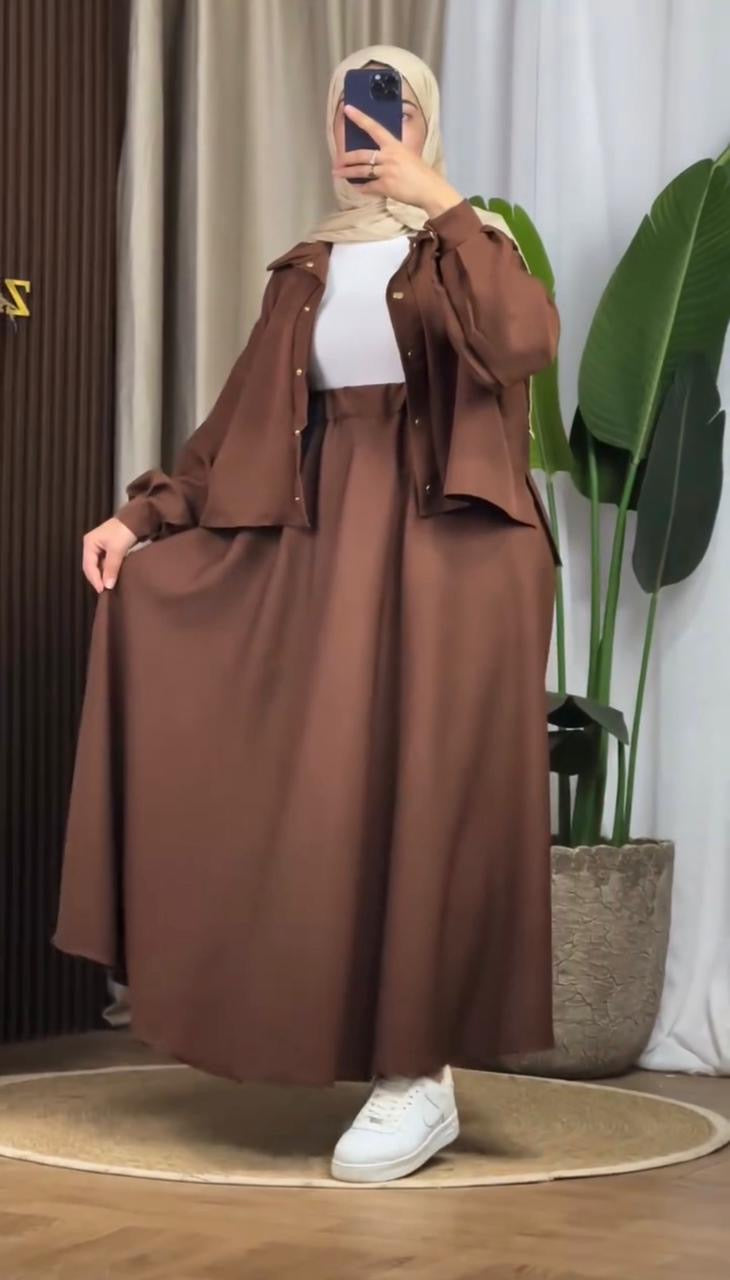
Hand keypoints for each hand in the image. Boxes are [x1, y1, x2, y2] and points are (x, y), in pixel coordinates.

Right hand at [82, 516, 138, 592]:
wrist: (137, 518)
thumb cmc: (124, 531)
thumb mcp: (117, 550)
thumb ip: (111, 568)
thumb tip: (107, 585)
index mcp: (89, 543)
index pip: (88, 566)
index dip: (95, 579)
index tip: (102, 590)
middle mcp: (92, 545)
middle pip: (91, 566)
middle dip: (97, 578)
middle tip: (105, 590)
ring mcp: (99, 546)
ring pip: (98, 565)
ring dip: (103, 575)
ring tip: (109, 585)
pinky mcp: (108, 548)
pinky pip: (105, 563)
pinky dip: (108, 570)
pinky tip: (113, 577)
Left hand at [335, 104, 463, 218]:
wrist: (430, 189)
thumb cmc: (422, 173)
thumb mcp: (408, 156)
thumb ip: (393, 154)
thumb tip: (380, 157)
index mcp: (394, 145)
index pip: (374, 128)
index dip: (359, 118)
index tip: (347, 109)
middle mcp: (388, 156)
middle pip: (361, 154)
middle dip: (346, 158)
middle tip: (337, 161)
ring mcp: (386, 171)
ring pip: (361, 171)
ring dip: (347, 173)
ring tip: (337, 174)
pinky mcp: (386, 186)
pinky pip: (368, 187)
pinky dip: (361, 188)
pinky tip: (356, 188)